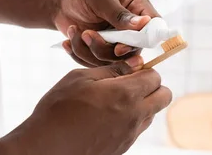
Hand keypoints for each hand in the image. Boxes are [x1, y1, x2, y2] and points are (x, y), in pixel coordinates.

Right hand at [0, 56, 171, 154]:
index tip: (129, 71)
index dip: (144, 70)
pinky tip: (106, 117)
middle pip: (164, 97)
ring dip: (142, 104)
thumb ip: (111, 70)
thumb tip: (133, 65)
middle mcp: (134, 116)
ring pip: (152, 114)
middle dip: (153, 87)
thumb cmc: (59, 109)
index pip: (155, 77)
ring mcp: (130, 135)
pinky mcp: (122, 148)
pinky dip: (130, 120)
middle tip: (129, 84)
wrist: (47, 146)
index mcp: (125, 95)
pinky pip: (137, 129)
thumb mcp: (80, 78)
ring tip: (114, 102)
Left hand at [54, 0, 160, 66]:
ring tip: (75, 31)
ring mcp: (117, 42)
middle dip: (106, 48)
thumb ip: (120, 13)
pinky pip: (96, 64)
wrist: (60, 3)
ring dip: (90, 49)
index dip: (142, 41)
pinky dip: (80, 54)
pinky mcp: (102, 52)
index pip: (154, 28)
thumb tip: (144, 23)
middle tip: (88, 35)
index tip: (119, 46)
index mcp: (138, 9)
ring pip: (113, 61)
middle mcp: (131, 29)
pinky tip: (69, 41)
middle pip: (132, 51)